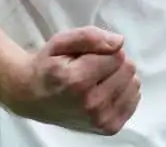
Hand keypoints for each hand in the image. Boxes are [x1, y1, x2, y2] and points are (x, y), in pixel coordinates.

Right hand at [2, 27, 140, 134]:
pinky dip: (122, 91)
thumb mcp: (60, 42)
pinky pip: (134, 100)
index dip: (104, 49)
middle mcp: (91, 104)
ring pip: (133, 84)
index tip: (87, 55)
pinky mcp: (109, 127)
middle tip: (91, 67)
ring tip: (96, 79)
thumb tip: (119, 42)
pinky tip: (104, 90)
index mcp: (77, 81)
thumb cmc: (47, 66)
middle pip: (127, 69)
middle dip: (113, 62)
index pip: (116, 55)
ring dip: (118, 76)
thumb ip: (89, 37)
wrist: (32, 96)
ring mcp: (101, 119)